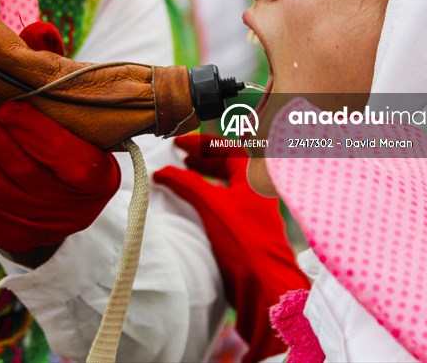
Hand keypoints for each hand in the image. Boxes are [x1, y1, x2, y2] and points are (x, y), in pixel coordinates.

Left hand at [0, 22, 120, 256]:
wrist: (58, 199)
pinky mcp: (4, 234)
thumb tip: (37, 31)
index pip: (71, 160)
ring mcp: (35, 226)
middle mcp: (70, 209)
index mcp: (97, 175)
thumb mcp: (67, 104)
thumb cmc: (62, 135)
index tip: (7, 107)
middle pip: (19, 172)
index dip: (38, 135)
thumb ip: (53, 69)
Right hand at [154, 134, 309, 362]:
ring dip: (204, 179)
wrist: (264, 283)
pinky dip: (208, 198)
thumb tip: (162, 171)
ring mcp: (255, 210)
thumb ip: (185, 183)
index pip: (226, 148)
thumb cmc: (243, 239)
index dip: (200, 144)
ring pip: (227, 186)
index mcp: (254, 176)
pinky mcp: (249, 229)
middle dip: (202, 161)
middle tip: (179, 160)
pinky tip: (193, 205)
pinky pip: (226, 204)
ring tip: (182, 179)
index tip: (178, 144)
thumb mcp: (210, 204)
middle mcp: (257, 190)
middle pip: (228, 166)